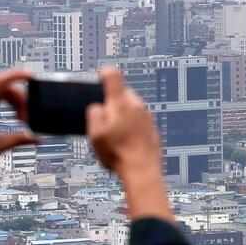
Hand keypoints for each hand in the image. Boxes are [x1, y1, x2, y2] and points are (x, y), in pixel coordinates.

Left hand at [0, 69, 37, 167]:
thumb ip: (18, 140)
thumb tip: (35, 139)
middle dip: (19, 100)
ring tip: (19, 119)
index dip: (16, 76)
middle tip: (25, 118)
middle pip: (3, 88)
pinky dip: (4, 102)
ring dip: (12, 102)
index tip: (30, 76)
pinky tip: (8, 115)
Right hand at [87, 66, 161, 181]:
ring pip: (131, 107)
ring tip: (115, 135)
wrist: (142, 170)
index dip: (103, 74)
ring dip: (122, 115)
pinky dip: (131, 125)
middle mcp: (136, 106)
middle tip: (104, 119)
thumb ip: (94, 113)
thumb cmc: (119, 154)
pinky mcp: (152, 127)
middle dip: (112, 101)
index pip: (112, 75)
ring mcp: (146, 116)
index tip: (100, 77)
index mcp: (120, 103)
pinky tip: (125, 141)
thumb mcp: (95, 134)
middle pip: (122, 93)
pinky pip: (138, 119)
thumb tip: (97, 105)